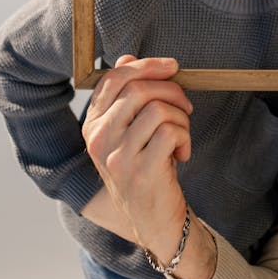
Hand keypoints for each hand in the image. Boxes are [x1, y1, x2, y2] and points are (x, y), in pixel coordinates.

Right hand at [82, 55, 193, 259]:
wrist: (153, 220)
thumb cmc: (144, 169)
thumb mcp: (129, 133)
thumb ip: (125, 97)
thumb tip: (127, 58)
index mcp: (92, 126)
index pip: (114, 79)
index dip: (146, 65)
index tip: (172, 66)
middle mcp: (99, 140)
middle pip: (138, 89)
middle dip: (171, 90)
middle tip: (185, 106)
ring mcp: (118, 157)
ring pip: (158, 109)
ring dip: (181, 117)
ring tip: (181, 135)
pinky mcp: (141, 171)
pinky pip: (171, 131)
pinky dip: (185, 137)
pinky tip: (182, 153)